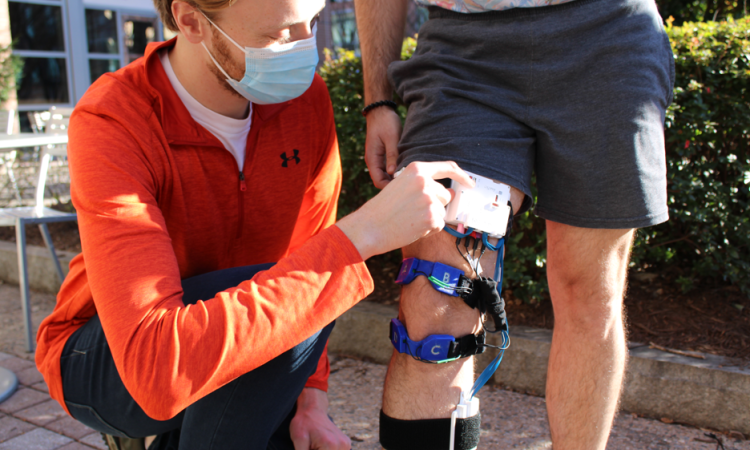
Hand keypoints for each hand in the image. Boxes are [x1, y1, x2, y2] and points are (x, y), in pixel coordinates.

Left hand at [290, 388, 349, 449]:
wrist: (313, 410)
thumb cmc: (304, 423)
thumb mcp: (299, 440)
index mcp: (330, 445)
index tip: (309, 448)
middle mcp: (342, 446)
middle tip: (311, 446)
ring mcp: (346, 445)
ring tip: (315, 446)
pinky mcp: (346, 445)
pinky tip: (320, 446)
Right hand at [337, 161, 474, 259]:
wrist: (369, 227)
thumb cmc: (383, 208)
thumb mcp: (401, 185)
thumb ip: (425, 184)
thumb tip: (451, 193)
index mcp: (417, 169)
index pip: (447, 167)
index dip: (462, 175)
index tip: (469, 183)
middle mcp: (426, 182)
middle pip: (446, 194)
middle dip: (435, 204)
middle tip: (413, 211)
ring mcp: (430, 200)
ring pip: (443, 211)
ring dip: (431, 217)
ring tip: (410, 219)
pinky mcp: (432, 218)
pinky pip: (439, 224)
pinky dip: (429, 229)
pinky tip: (412, 227)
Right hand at [364, 107, 401, 188]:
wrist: (380, 111)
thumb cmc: (386, 122)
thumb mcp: (391, 138)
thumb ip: (392, 155)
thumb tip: (392, 173)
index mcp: (372, 158)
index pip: (378, 181)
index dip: (390, 187)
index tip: (404, 187)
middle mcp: (373, 161)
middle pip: (381, 181)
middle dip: (393, 185)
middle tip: (409, 185)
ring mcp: (377, 160)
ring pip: (384, 176)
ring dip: (394, 179)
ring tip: (408, 180)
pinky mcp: (381, 156)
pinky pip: (386, 170)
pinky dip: (394, 173)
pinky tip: (405, 171)